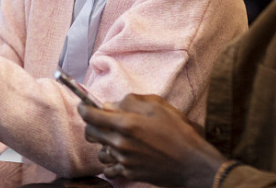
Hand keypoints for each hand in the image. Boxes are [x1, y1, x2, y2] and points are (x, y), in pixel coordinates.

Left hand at [78, 94, 224, 187]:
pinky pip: (109, 169)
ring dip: (102, 144)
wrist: (192, 163)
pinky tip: (121, 155)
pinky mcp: (129, 173)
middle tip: (101, 120)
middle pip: (90, 133)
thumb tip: (111, 105)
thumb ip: (131, 102)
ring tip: (114, 139)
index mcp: (126, 124)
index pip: (91, 115)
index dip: (84, 108)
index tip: (83, 105)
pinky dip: (111, 162)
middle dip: (92, 124)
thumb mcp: (158, 107)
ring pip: (98, 152)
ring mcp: (124, 160)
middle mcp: (120, 143)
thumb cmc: (178, 132)